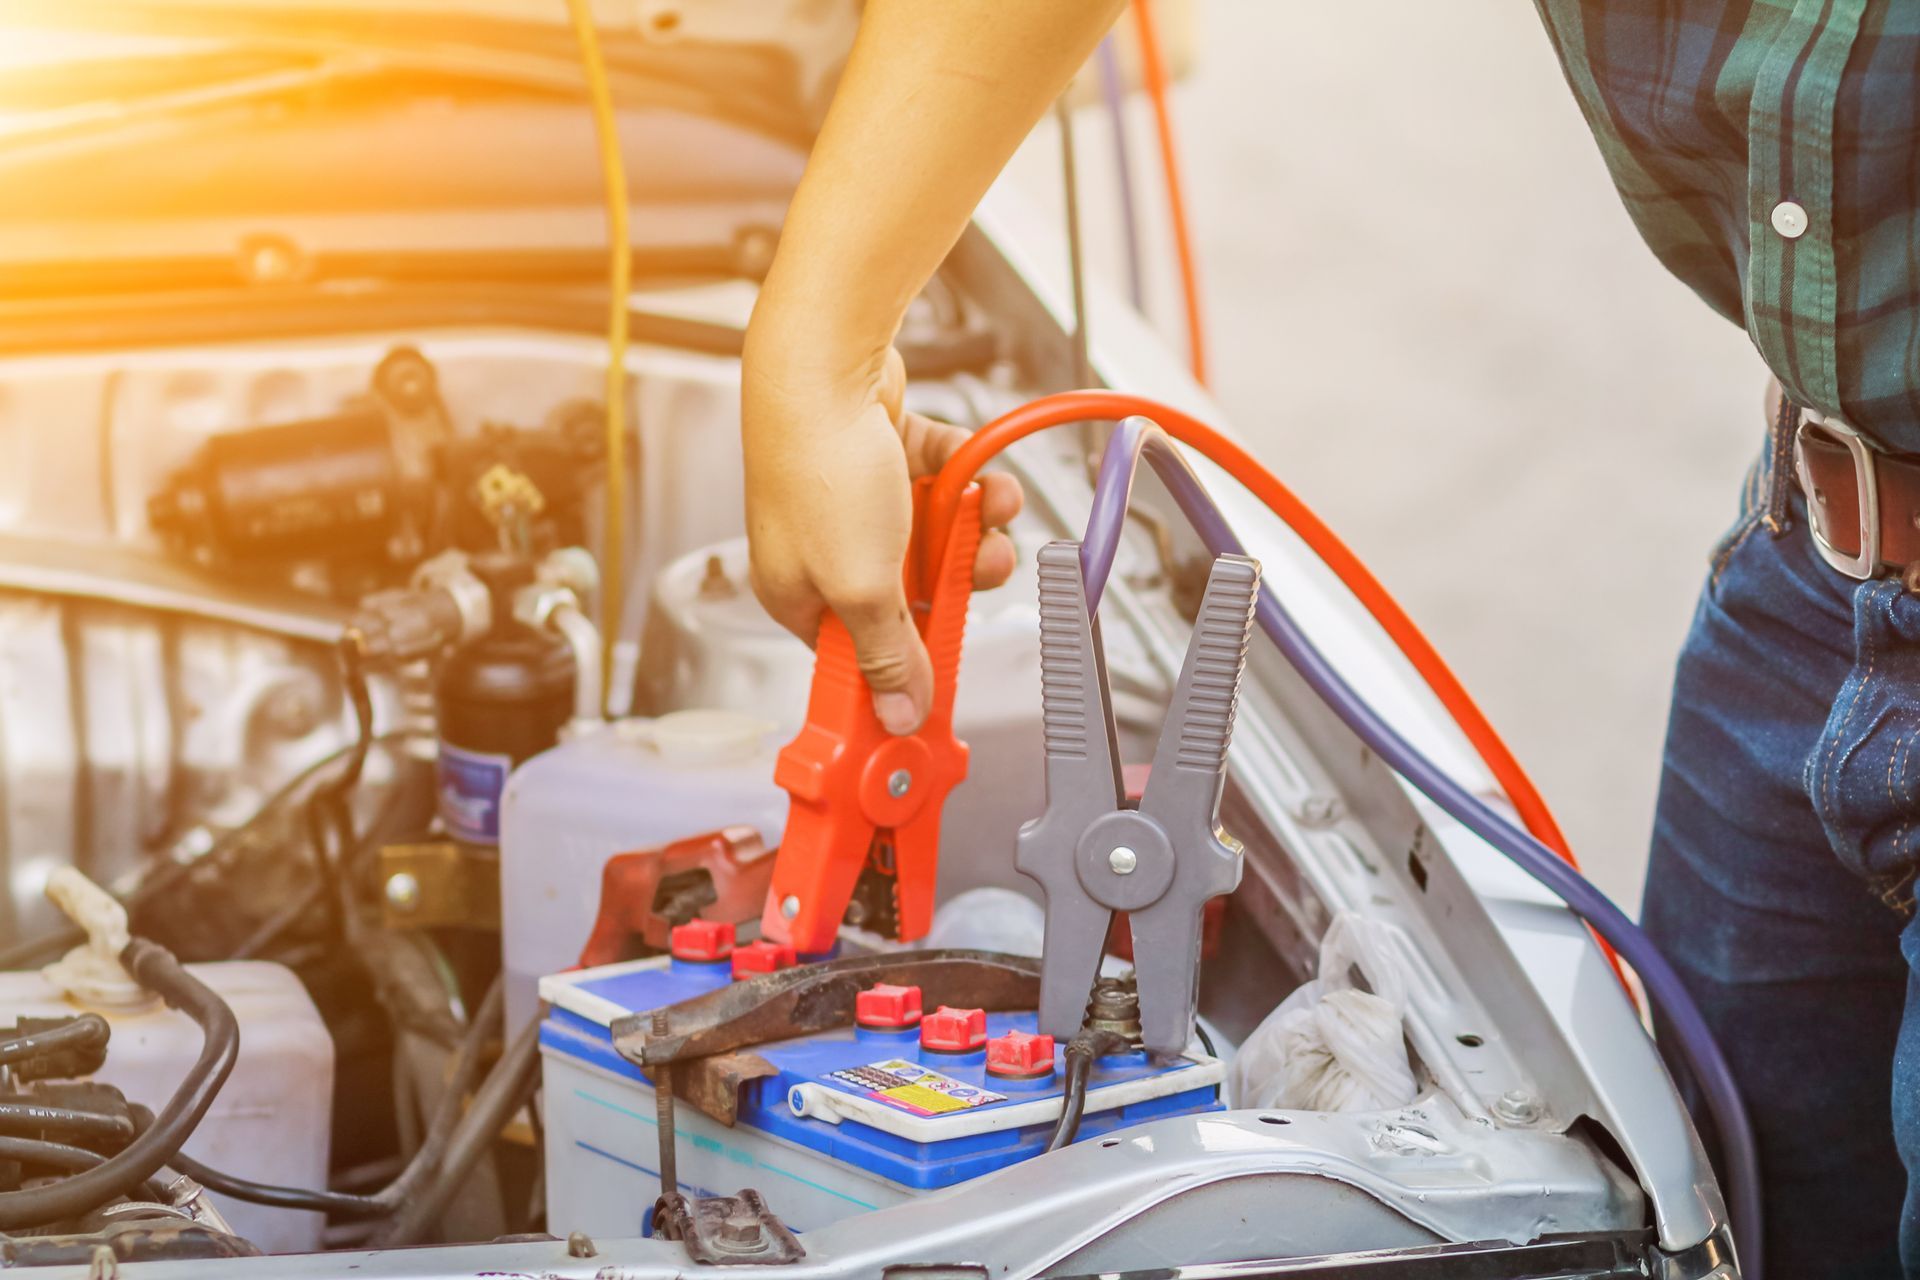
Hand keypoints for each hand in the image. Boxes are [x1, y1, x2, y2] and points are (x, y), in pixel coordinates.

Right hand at [743, 345, 1021, 734]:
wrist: (825, 361)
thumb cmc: (820, 466)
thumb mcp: (862, 586)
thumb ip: (885, 654)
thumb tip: (899, 715)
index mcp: (798, 596)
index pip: (856, 659)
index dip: (904, 672)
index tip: (944, 683)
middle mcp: (823, 551)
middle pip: (907, 599)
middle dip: (956, 586)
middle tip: (979, 573)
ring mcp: (855, 503)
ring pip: (933, 540)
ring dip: (973, 530)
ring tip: (992, 513)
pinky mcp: (882, 457)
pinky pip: (939, 485)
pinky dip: (967, 482)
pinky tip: (981, 476)